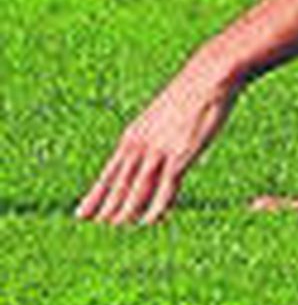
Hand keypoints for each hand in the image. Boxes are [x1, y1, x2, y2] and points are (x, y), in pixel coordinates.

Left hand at [76, 57, 239, 225]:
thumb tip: (152, 150)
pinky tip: (152, 220)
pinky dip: (158, 205)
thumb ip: (154, 136)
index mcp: (133, 136)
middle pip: (119, 184)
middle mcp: (141, 145)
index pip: (108, 174)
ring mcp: (160, 149)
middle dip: (106, 207)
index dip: (95, 196)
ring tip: (117, 228)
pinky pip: (167, 185)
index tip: (81, 214)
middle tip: (95, 229)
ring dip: (127, 210)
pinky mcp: (182, 153)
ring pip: (137, 188)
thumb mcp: (162, 117)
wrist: (209, 75)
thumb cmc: (189, 95)